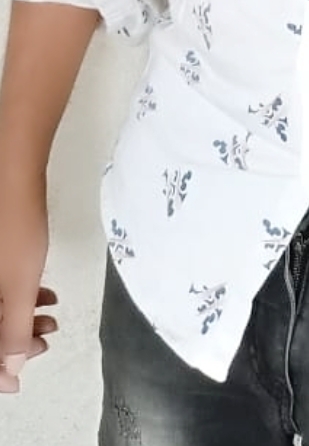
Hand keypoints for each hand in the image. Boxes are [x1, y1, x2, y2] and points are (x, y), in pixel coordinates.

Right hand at [0, 173, 57, 393]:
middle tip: (43, 343)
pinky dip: (17, 297)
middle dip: (13, 342)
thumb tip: (11, 371)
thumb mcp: (18, 289)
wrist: (12, 175)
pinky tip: (43, 295)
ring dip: (20, 320)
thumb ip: (14, 334)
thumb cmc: (14, 228)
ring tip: (51, 319)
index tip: (17, 381)